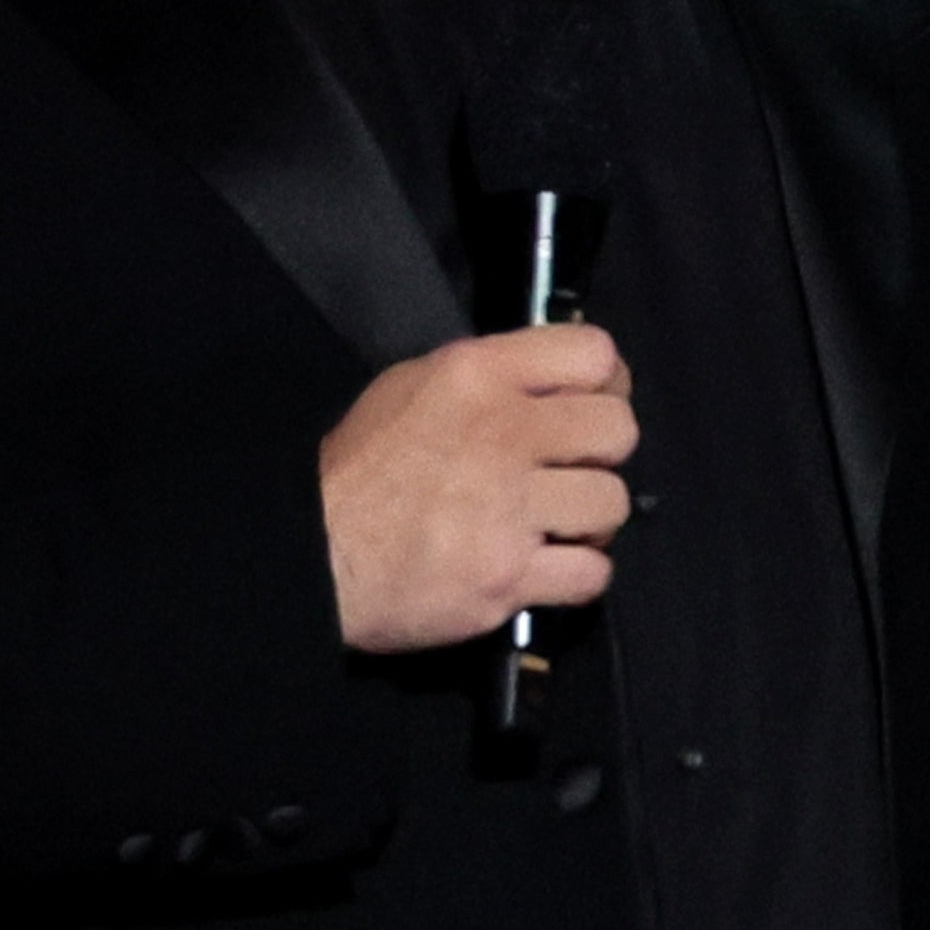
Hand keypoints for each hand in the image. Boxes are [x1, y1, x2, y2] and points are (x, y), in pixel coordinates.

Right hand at [317, 325, 637, 653]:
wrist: (311, 556)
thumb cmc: (359, 470)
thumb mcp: (412, 387)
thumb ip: (491, 379)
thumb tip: (557, 388)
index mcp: (478, 376)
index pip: (593, 352)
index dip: (605, 382)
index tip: (588, 408)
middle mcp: (503, 433)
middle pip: (618, 430)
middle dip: (601, 454)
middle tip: (569, 474)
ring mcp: (510, 510)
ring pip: (612, 503)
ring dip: (591, 519)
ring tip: (556, 525)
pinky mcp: (511, 577)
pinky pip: (593, 573)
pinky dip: (579, 574)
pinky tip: (549, 568)